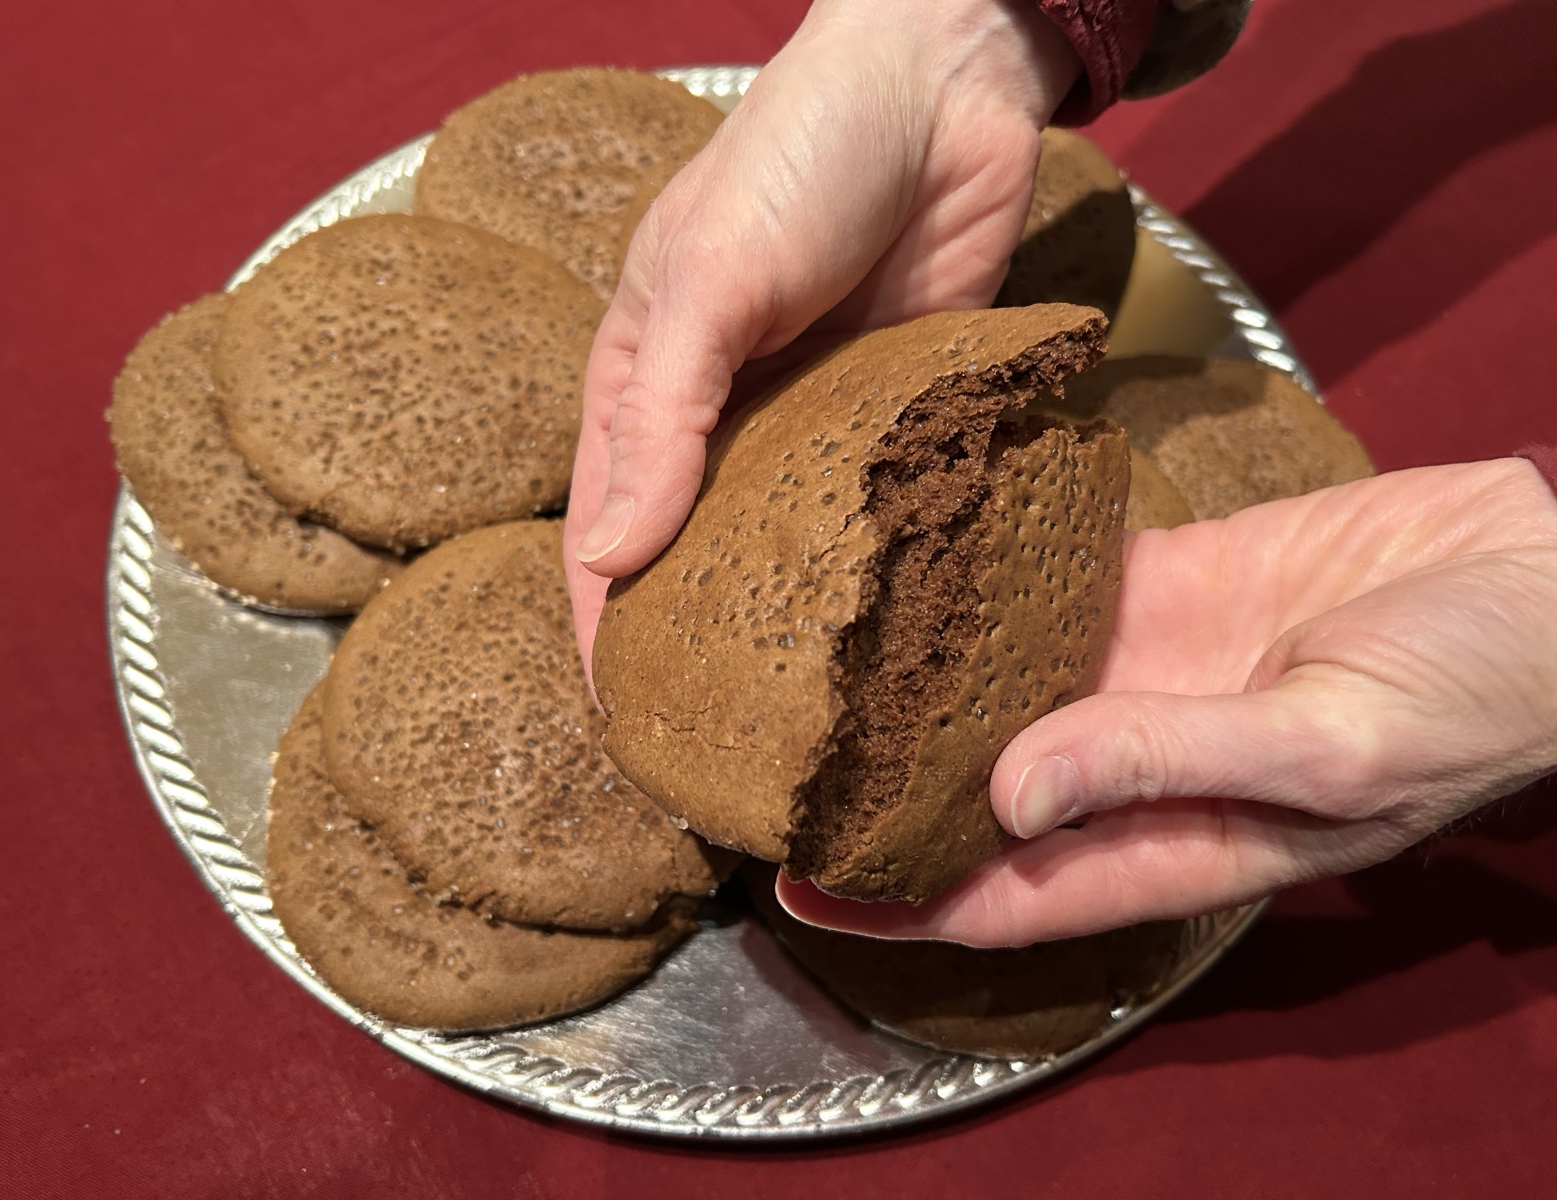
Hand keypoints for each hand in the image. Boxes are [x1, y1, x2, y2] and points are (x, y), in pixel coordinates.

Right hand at [563, 0, 1080, 670]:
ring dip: (800, 632)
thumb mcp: (707, 283)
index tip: (630, 732)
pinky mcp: (903, 425)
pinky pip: (887, 515)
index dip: (610, 634)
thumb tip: (609, 558)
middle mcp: (726, 422)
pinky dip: (887, 574)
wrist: (943, 86)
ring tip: (820, 735)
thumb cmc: (797, 159)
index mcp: (647, 386)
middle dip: (706, 654)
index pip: (610, 535)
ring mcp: (818, 430)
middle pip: (701, 562)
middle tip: (733, 763)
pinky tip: (901, 644)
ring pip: (796, 554)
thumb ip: (663, 420)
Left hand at [778, 459, 1556, 945]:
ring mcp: (1152, 667)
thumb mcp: (1327, 744)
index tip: (801, 888)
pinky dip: (989, 572)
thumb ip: (1169, 761)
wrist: (1547, 571)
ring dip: (922, 678)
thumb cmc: (1474, 689)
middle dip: (888, 791)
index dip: (910, 901)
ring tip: (813, 660)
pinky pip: (1055, 583)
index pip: (1019, 891)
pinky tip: (913, 550)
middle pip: (986, 791)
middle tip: (775, 766)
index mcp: (1187, 835)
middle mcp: (1146, 760)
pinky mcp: (1170, 582)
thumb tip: (1009, 795)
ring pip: (1006, 680)